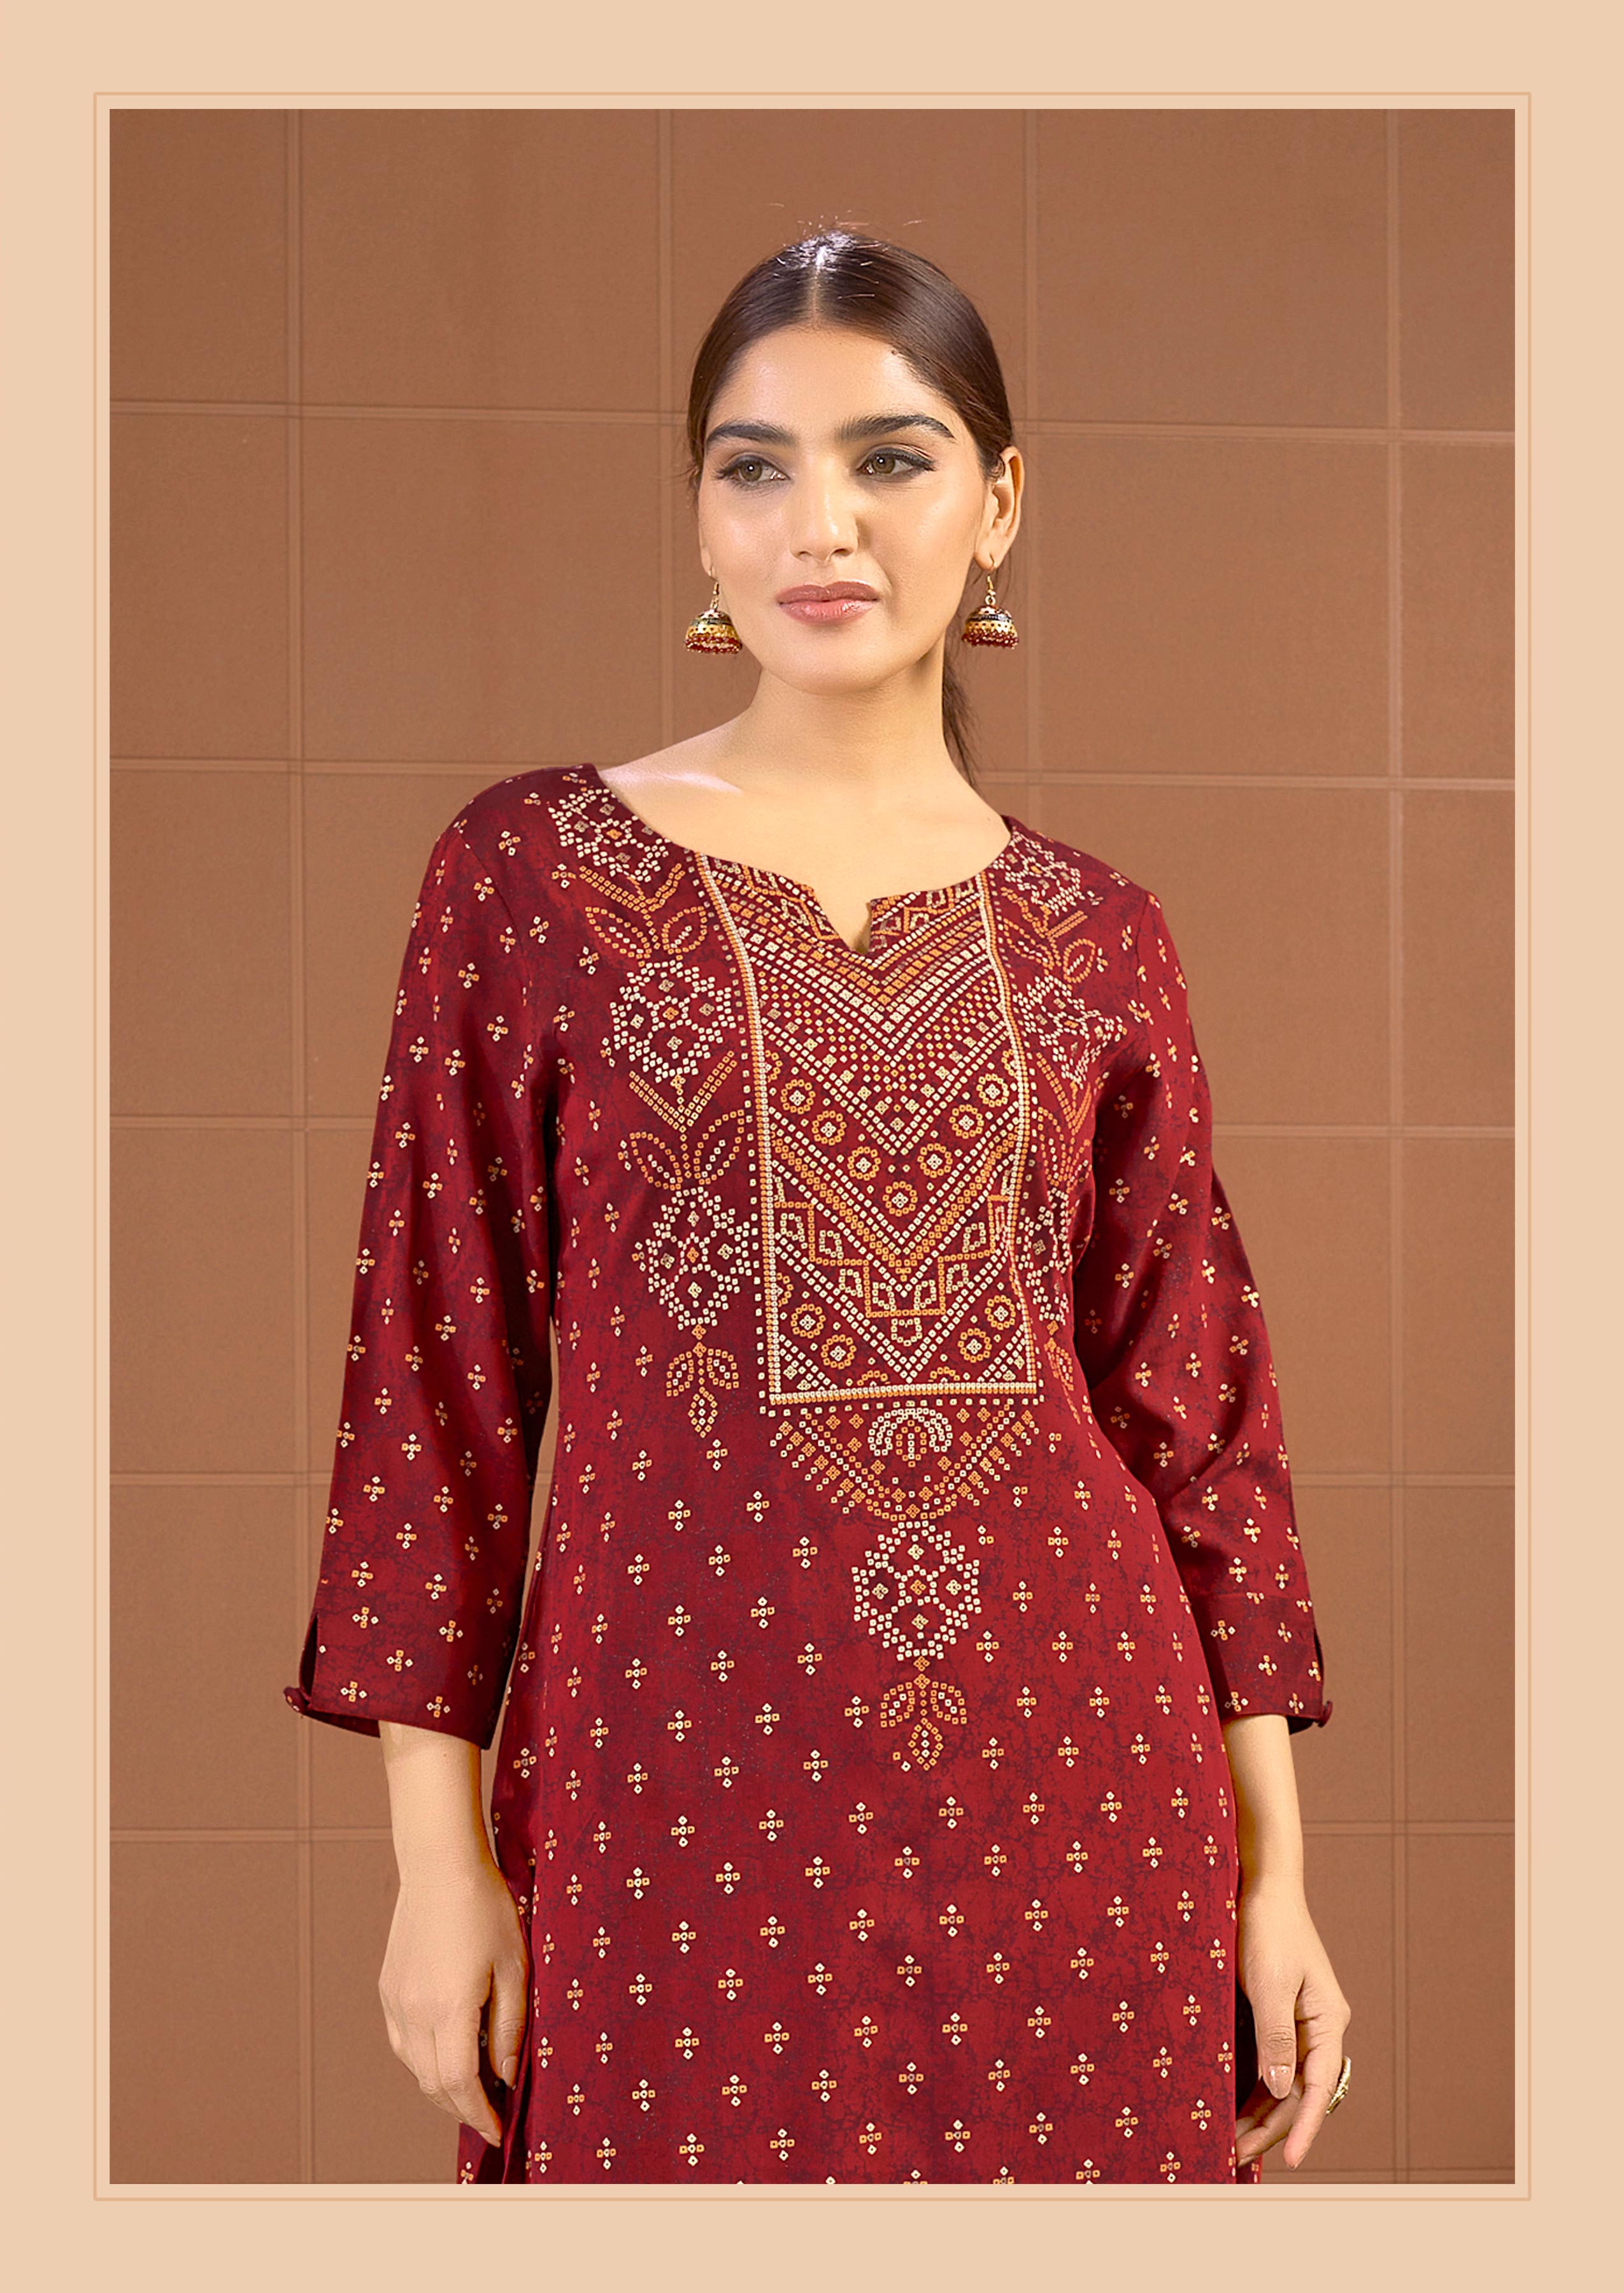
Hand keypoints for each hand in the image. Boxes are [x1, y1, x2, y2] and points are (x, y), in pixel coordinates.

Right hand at [378, 1852, 530, 2148]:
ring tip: (474, 2088)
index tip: (498, 2132)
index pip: (459, 2084)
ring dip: (442, 2088)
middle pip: (434, 2085)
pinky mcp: (388, 1990)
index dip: (479, 2115)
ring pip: (414, 2068)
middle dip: (463, 2109)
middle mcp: (414, 2012)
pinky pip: (403, 2044)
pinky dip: (424, 2061)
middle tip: (491, 2114)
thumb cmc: (486, 1909)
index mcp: (449, 2008)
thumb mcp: (514, 1967)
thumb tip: (506, 2077)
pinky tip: (448, 2053)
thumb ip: (509, 2027)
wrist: (439, 1866)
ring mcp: (395, 2002)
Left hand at [1233, 1873, 1350, 2172]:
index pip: (1319, 2087)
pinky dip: (1254, 2087)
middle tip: (1236, 2156)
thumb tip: (1279, 2089)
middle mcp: (1319, 2027)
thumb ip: (1275, 2035)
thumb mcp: (1268, 1981)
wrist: (1263, 1885)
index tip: (1290, 2160)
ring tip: (1231, 2141)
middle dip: (1272, 2127)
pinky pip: (1272, 2062)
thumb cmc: (1268, 1927)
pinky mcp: (1279, 2014)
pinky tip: (1234, 2105)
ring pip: (1284, 2082)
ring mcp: (1300, 2022)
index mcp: (1327, 2021)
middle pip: (1299, 2091)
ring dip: (1261, 2112)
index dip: (1304, 2127)